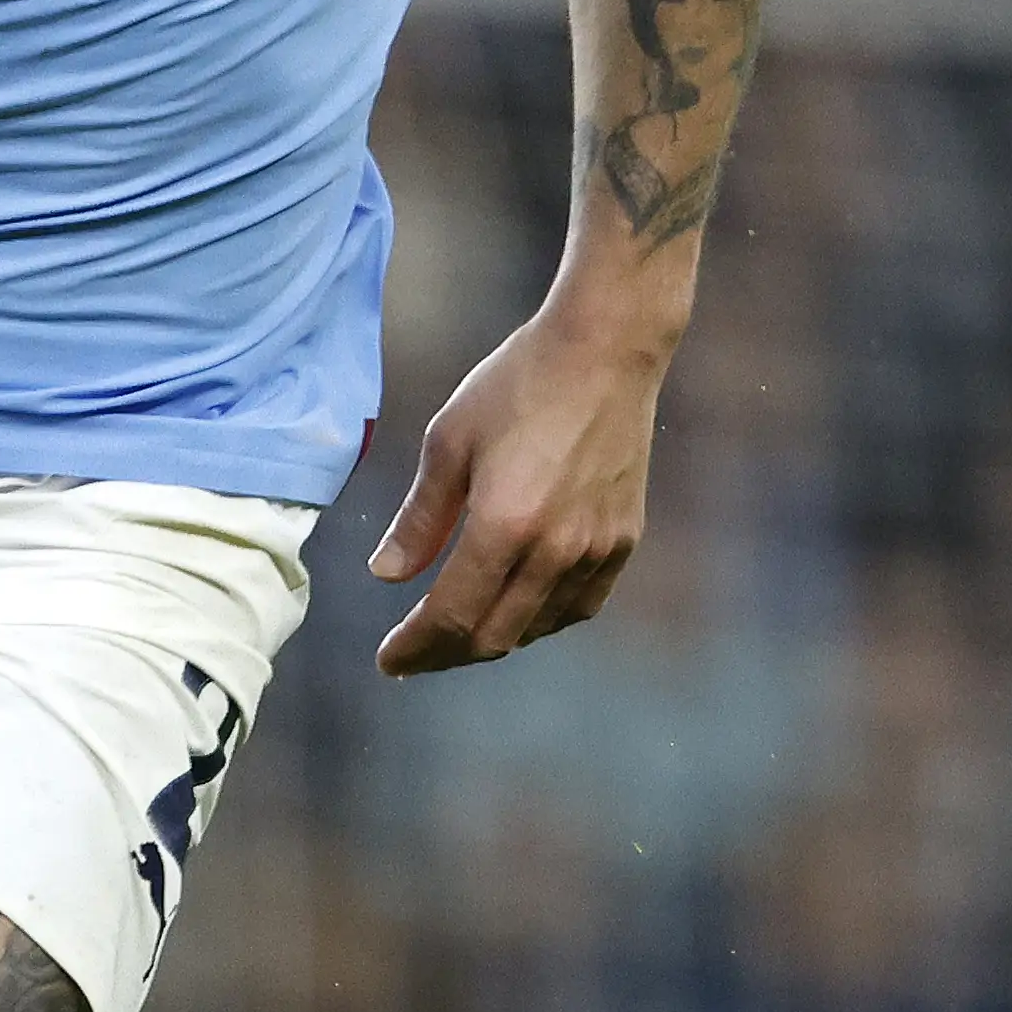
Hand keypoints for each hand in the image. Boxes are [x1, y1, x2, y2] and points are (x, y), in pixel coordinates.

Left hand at [370, 303, 662, 676]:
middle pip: (493, 637)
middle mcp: (555, 550)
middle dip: (444, 655)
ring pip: (536, 628)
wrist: (606, 350)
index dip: (414, 648)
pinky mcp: (623, 540)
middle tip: (412, 655)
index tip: (387, 661)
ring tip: (455, 633)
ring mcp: (596, 549)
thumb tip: (387, 575)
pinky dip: (540, 621)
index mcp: (504, 526)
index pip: (451, 617)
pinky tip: (516, 610)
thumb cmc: (519, 384)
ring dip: (491, 640)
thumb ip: (420, 519)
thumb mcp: (448, 442)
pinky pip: (579, 607)